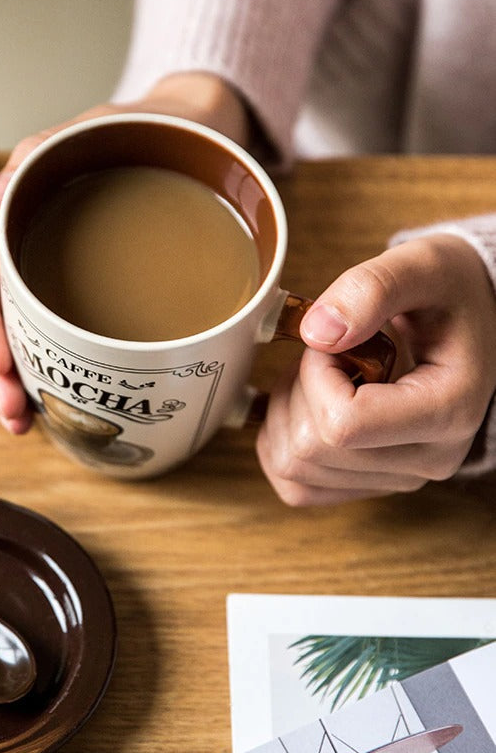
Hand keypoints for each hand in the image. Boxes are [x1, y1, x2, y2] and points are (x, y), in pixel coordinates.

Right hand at [0, 72, 249, 431]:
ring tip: (20, 423)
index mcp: (16, 211)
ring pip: (13, 335)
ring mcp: (53, 275)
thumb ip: (41, 154)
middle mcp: (27, 249)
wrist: (196, 135)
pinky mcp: (83, 295)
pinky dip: (44, 374)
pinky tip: (47, 405)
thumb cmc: (143, 128)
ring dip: (8, 382)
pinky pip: (51, 337)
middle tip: (11, 410)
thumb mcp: (94, 127)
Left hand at [256, 234, 495, 504]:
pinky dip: (282, 445)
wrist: (471, 320)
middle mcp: (428, 459)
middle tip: (327, 354)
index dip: (314, 375)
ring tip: (321, 376)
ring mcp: (399, 478)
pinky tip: (305, 405)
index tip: (331, 340)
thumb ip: (371, 288)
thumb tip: (316, 333)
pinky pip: (297, 486)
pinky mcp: (371, 485)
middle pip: (311, 450)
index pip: (342, 424)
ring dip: (285, 415)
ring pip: (295, 470)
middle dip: (297, 391)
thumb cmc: (449, 293)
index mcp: (448, 410)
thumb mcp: (422, 266)